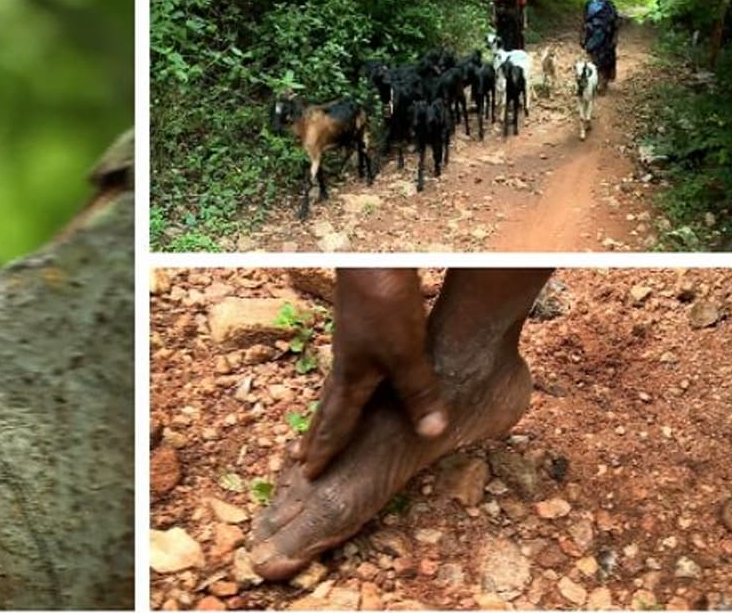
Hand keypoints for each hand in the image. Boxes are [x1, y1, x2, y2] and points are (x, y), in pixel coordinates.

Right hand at [294, 269, 447, 479]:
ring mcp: (352, 345)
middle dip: (315, 435)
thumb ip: (419, 393)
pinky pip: (349, 370)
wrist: (373, 258)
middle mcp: (346, 365)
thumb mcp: (407, 354)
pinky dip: (345, 387)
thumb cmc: (384, 306)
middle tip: (298, 458)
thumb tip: (432, 433)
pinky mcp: (363, 329)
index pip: (335, 423)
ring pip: (336, 388)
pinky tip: (355, 379)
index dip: (325, 449)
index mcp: (352, 378)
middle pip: (327, 407)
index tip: (309, 472)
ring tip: (319, 425)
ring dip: (327, 411)